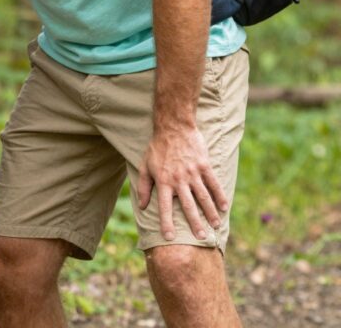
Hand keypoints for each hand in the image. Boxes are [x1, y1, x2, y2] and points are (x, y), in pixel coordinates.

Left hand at [138, 126, 228, 240]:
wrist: (173, 128)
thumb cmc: (157, 148)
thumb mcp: (145, 166)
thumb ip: (145, 187)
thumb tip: (142, 206)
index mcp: (163, 181)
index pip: (164, 207)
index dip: (166, 223)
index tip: (169, 238)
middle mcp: (179, 180)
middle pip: (188, 206)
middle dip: (195, 223)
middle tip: (201, 238)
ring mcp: (193, 173)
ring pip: (203, 197)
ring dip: (210, 213)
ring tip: (215, 225)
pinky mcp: (204, 166)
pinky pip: (214, 184)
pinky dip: (220, 196)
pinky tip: (224, 207)